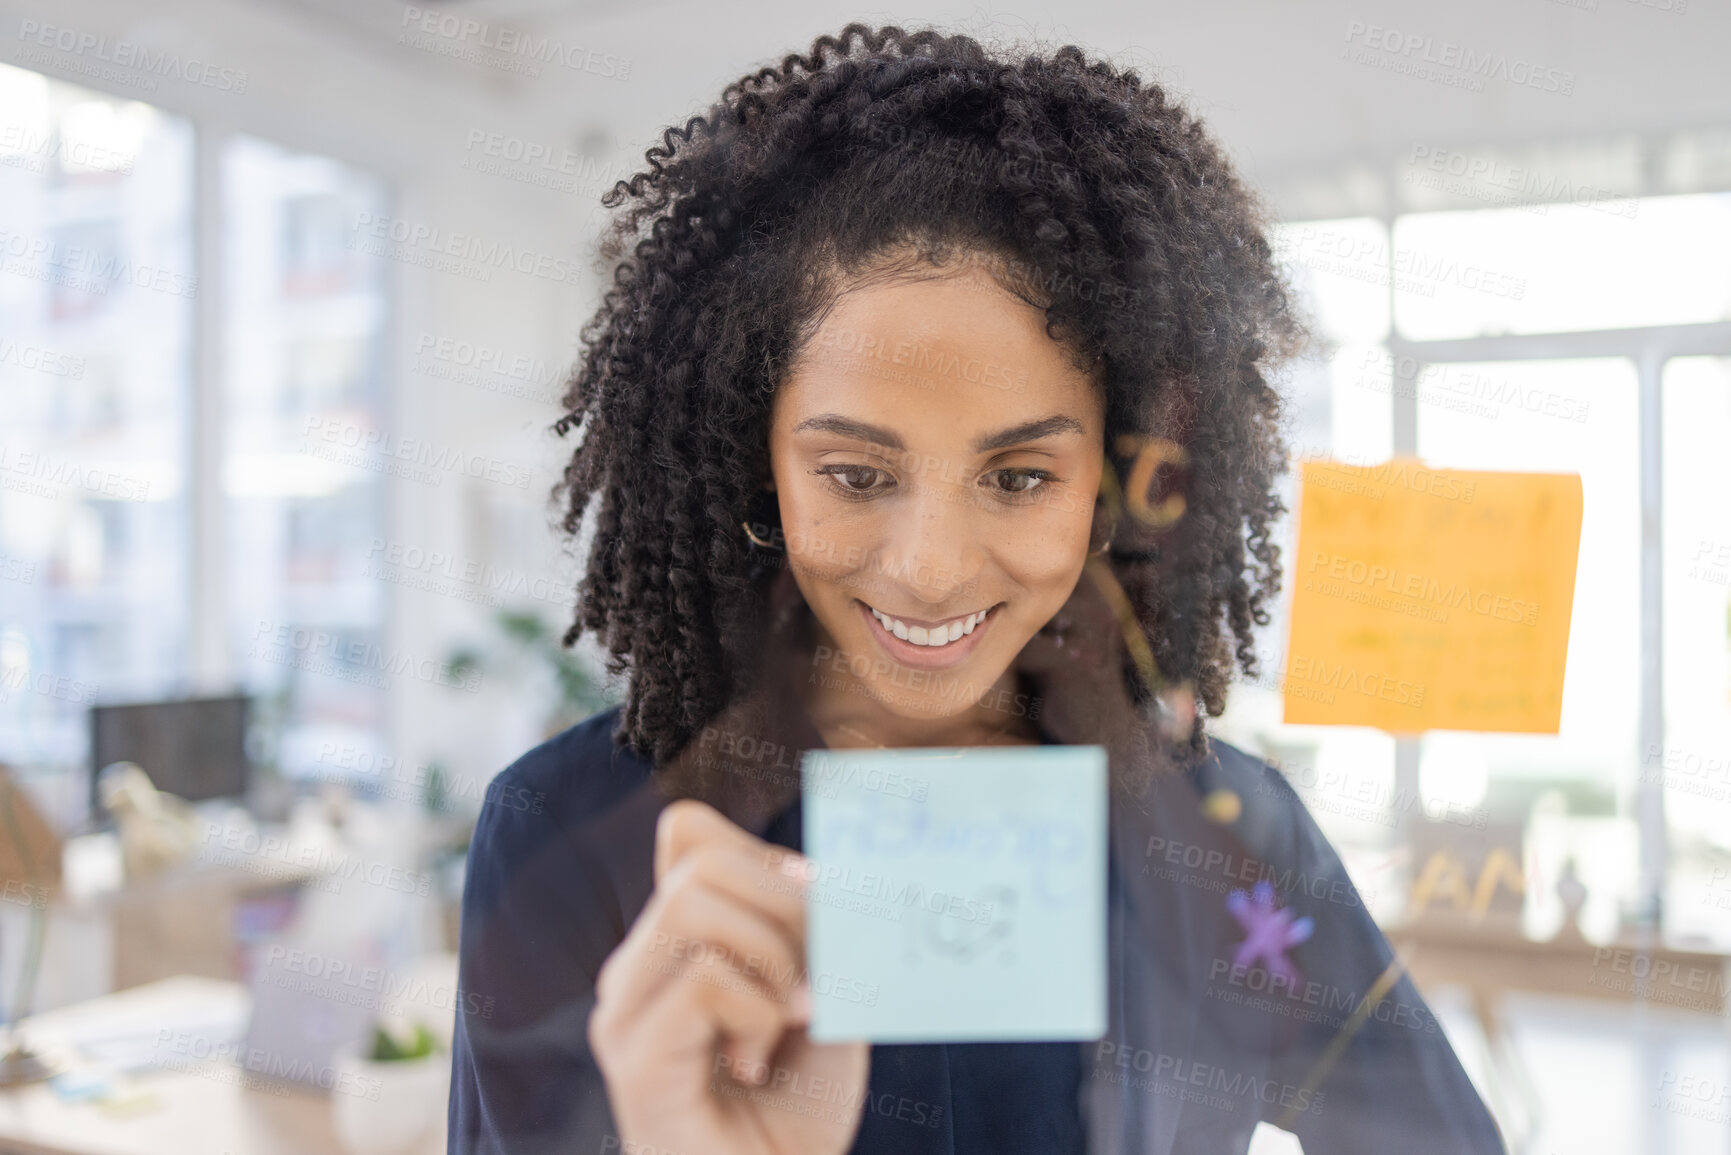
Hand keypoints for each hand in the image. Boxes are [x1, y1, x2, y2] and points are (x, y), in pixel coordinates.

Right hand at [590, 799, 869, 1154]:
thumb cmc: (796, 1112)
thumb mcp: (822, 998)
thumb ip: (812, 932)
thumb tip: (813, 867)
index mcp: (676, 943)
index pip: (688, 833)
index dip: (763, 854)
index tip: (814, 909)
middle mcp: (638, 967)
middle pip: (699, 861)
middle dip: (785, 905)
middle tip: (814, 981)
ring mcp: (625, 1011)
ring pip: (692, 906)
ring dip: (771, 958)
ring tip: (785, 1022)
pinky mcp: (632, 1058)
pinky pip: (704, 980)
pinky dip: (757, 1013)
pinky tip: (754, 1064)